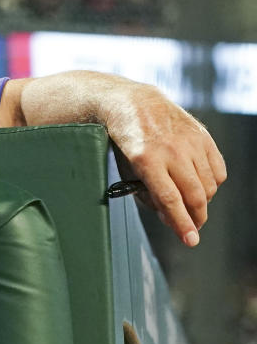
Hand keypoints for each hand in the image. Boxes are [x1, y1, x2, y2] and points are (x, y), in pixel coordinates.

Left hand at [102, 83, 225, 245]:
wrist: (133, 103)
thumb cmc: (127, 141)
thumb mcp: (127, 170)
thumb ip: (148, 196)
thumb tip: (173, 219)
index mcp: (146, 159)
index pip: (170, 199)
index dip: (181, 223)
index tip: (191, 240)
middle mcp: (171, 150)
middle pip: (194, 196)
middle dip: (196, 218)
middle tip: (192, 227)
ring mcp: (189, 142)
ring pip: (209, 186)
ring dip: (202, 202)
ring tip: (191, 204)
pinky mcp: (202, 136)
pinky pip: (218, 170)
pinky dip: (212, 183)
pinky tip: (199, 184)